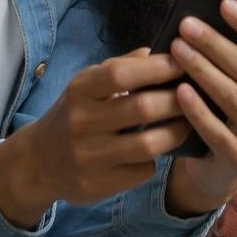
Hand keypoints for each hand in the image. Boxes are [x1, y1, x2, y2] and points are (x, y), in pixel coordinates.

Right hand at [7, 46, 193, 208]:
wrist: (39, 161)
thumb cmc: (75, 113)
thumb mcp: (87, 85)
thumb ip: (120, 67)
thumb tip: (157, 51)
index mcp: (79, 90)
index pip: (121, 74)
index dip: (157, 68)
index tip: (183, 63)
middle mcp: (81, 122)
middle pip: (141, 108)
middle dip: (176, 101)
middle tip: (196, 96)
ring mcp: (88, 156)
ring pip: (147, 144)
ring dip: (175, 132)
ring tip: (188, 123)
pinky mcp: (97, 184)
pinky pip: (141, 170)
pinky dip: (156, 159)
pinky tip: (160, 150)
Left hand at [167, 0, 236, 204]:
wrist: (216, 161)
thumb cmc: (222, 104)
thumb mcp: (233, 77)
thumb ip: (231, 50)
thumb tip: (206, 13)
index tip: (223, 3)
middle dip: (213, 43)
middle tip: (185, 26)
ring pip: (233, 96)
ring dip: (202, 70)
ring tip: (177, 50)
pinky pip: (218, 131)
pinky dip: (197, 110)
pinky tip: (179, 91)